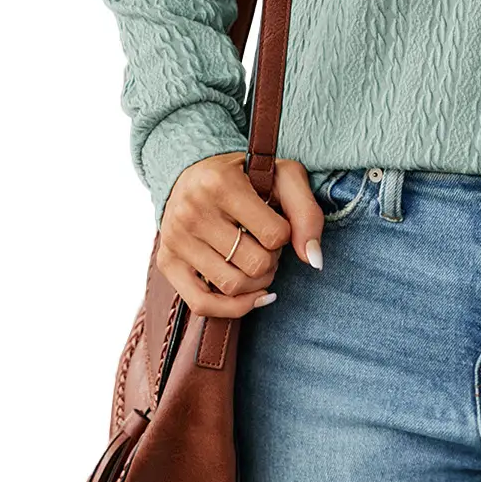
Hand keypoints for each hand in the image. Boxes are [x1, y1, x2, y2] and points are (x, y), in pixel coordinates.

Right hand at [155, 153, 325, 317]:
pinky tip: (253, 297)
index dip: (286, 235)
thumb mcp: (283, 176)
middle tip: (268, 245)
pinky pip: (201, 304)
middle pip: (254, 264)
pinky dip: (233, 308)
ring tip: (256, 259)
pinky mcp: (166, 261)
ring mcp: (175, 238)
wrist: (196, 173)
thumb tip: (314, 261)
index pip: (274, 235)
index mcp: (221, 183)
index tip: (278, 224)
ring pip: (232, 286)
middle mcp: (192, 210)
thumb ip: (306, 212)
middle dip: (272, 260)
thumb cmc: (247, 175)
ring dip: (257, 282)